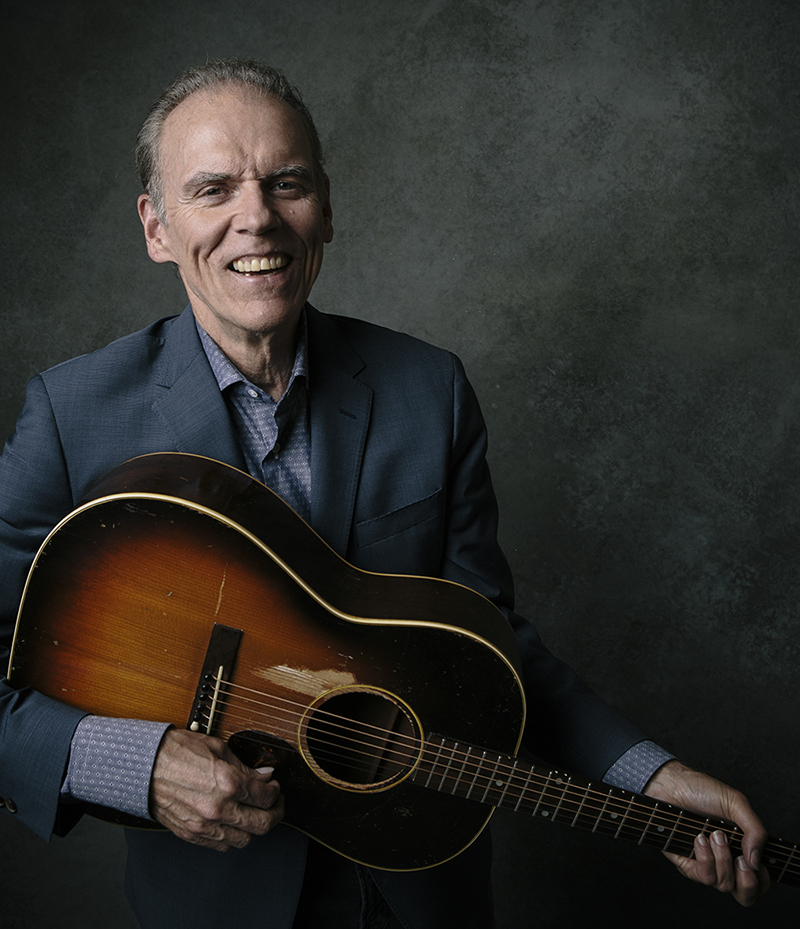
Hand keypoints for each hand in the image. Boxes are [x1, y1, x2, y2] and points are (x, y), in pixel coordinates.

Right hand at [149, 728, 283, 850]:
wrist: (143, 766)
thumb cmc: (176, 751)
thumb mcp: (217, 748)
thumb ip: (244, 766)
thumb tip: (265, 776)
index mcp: (228, 782)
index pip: (266, 796)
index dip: (275, 791)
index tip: (274, 785)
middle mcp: (219, 808)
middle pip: (263, 824)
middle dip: (276, 813)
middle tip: (275, 803)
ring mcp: (204, 825)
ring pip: (245, 839)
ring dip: (255, 827)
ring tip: (254, 812)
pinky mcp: (192, 835)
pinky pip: (222, 845)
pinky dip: (233, 836)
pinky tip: (234, 821)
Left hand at [643, 760, 769, 905]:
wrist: (670, 786)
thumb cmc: (701, 790)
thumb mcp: (736, 804)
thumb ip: (755, 830)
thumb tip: (757, 862)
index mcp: (741, 849)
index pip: (760, 882)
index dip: (763, 880)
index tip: (760, 864)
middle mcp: (725, 862)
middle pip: (745, 896)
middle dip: (747, 881)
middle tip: (741, 859)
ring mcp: (707, 865)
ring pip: (724, 884)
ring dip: (723, 859)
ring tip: (715, 835)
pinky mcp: (687, 865)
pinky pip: (704, 876)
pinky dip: (705, 858)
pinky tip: (700, 838)